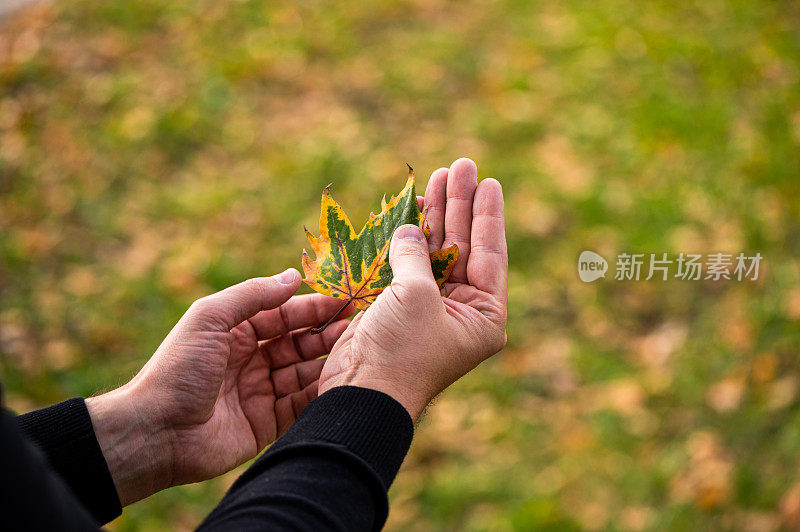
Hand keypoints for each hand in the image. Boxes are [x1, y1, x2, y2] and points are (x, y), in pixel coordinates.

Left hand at [86, 270, 351, 504]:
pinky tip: (341, 382)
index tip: (345, 301)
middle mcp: (252, 359)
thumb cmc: (178, 369)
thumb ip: (252, 295)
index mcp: (237, 331)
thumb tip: (294, 275)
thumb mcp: (210, 319)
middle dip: (326, 333)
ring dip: (328, 361)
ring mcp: (261, 391)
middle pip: (299, 342)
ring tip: (354, 352)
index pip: (284, 314)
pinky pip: (301, 404)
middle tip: (355, 327)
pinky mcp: (268, 423)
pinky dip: (320, 393)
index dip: (313, 307)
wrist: (157, 432)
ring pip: (304, 371)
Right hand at [318, 158, 506, 419]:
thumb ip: (416, 256)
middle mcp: (462, 311)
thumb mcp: (416, 296)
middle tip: (460, 166)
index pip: (491, 255)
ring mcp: (430, 308)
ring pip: (436, 251)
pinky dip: (408, 237)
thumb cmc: (402, 348)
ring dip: (436, 215)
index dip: (487, 215)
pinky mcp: (399, 307)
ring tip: (438, 175)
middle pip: (465, 247)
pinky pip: (408, 263)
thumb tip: (408, 229)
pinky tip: (412, 208)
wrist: (361, 392)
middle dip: (460, 206)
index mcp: (483, 316)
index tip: (488, 181)